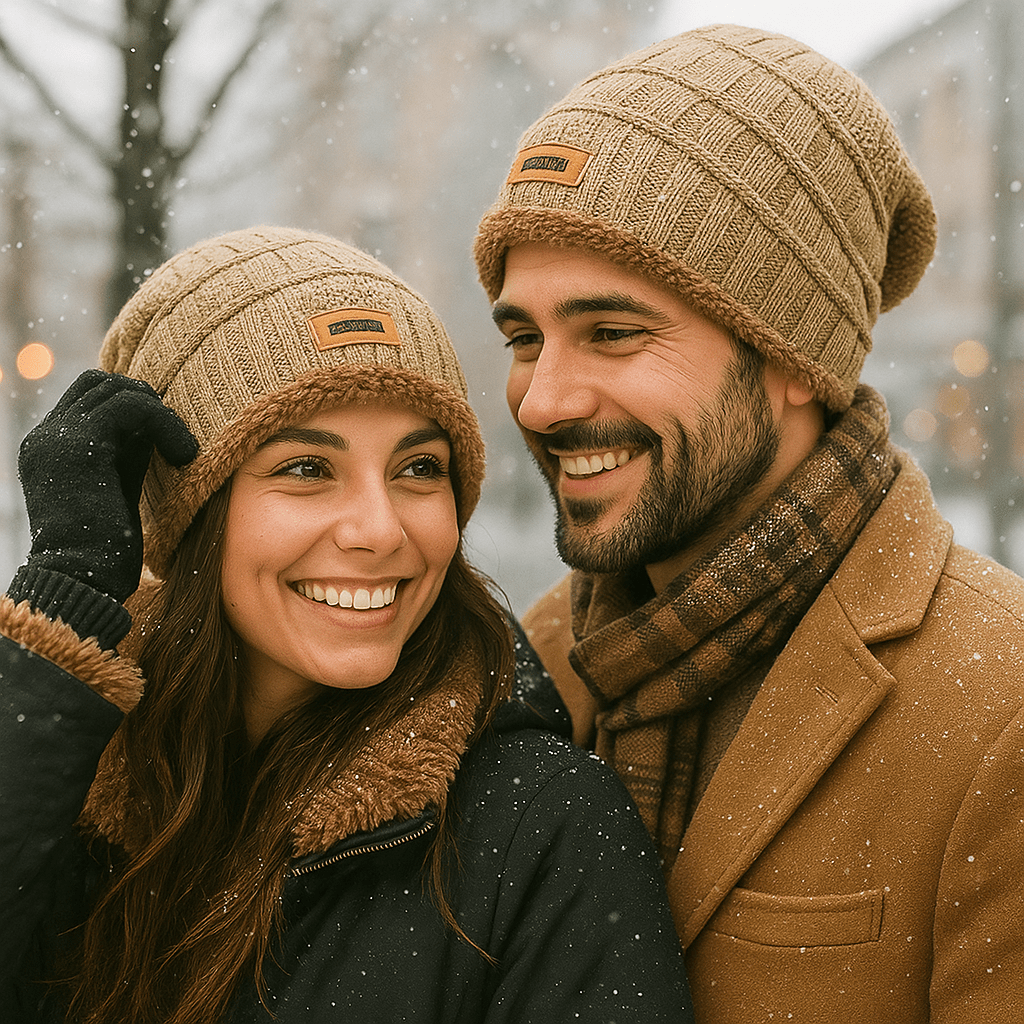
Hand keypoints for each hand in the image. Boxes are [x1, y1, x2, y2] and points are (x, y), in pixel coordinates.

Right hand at [14, 369, 197, 605]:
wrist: (82, 583)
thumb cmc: (107, 552)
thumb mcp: (118, 487)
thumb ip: (127, 452)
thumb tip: (157, 422)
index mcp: (50, 448)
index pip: (90, 398)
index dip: (135, 409)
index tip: (165, 441)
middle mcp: (45, 437)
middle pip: (100, 383)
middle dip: (146, 401)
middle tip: (174, 439)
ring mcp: (56, 437)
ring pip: (116, 388)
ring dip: (160, 413)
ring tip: (182, 450)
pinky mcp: (79, 444)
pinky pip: (132, 404)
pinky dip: (166, 421)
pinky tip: (184, 453)